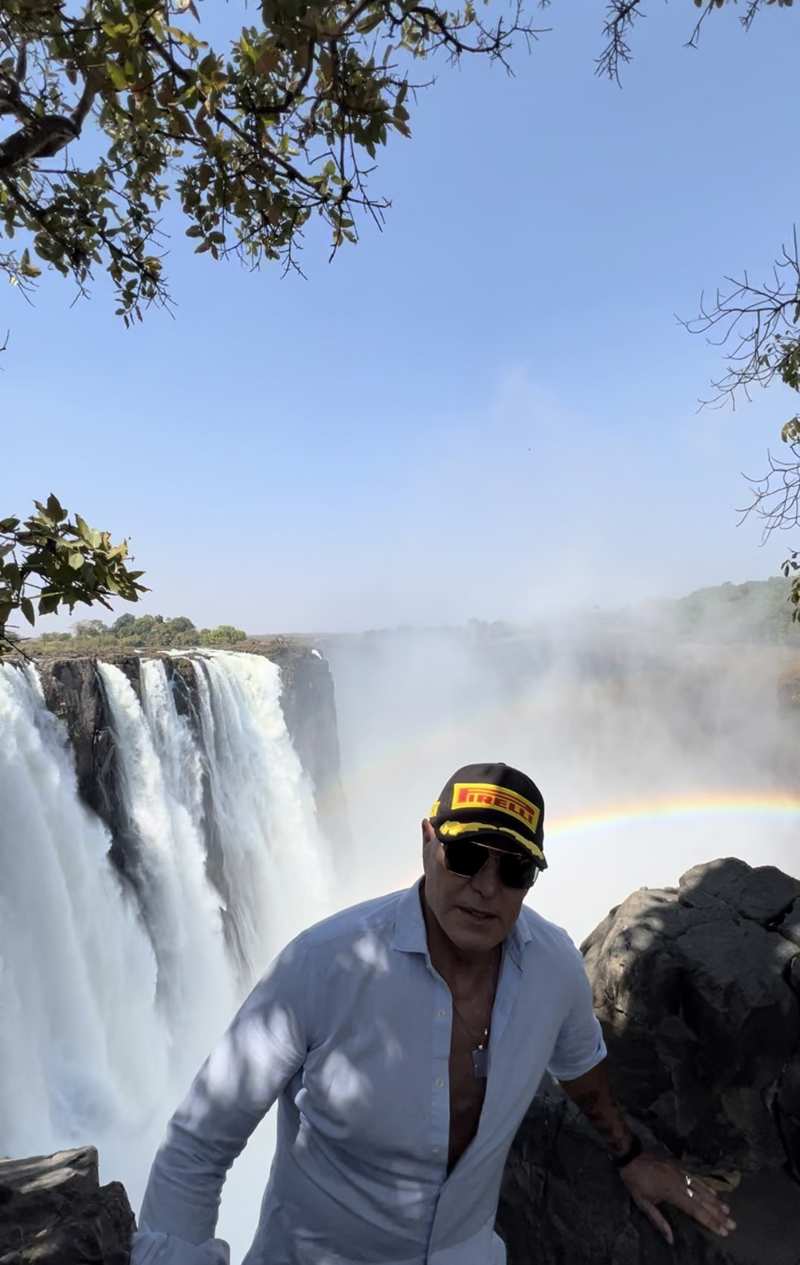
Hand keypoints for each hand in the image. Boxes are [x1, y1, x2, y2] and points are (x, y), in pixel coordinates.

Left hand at [620, 1153, 736, 1246]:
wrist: (630, 1155)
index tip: (723, 1231)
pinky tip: (714, 1193)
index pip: (696, 1211)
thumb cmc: (635, 1181)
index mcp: (672, 1193)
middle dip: (718, 1214)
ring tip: (728, 1211)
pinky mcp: (679, 1165)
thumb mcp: (642, 1203)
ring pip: (702, 1188)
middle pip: (703, 1201)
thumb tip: (670, 1239)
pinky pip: (696, 1177)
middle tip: (732, 1224)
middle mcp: (680, 1183)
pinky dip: (707, 1186)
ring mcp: (681, 1172)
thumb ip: (658, 1221)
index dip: (710, 1222)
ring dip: (716, 1201)